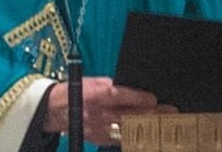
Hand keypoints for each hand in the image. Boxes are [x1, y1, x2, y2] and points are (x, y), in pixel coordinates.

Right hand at [44, 77, 176, 145]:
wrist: (51, 110)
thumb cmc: (74, 91)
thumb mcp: (91, 82)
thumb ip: (110, 87)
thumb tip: (133, 91)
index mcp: (94, 94)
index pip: (120, 95)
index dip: (138, 98)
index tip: (153, 98)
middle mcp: (96, 113)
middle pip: (128, 114)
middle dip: (151, 114)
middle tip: (170, 111)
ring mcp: (97, 128)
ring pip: (128, 128)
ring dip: (147, 125)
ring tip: (165, 123)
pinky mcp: (97, 138)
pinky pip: (119, 138)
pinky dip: (135, 135)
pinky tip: (148, 134)